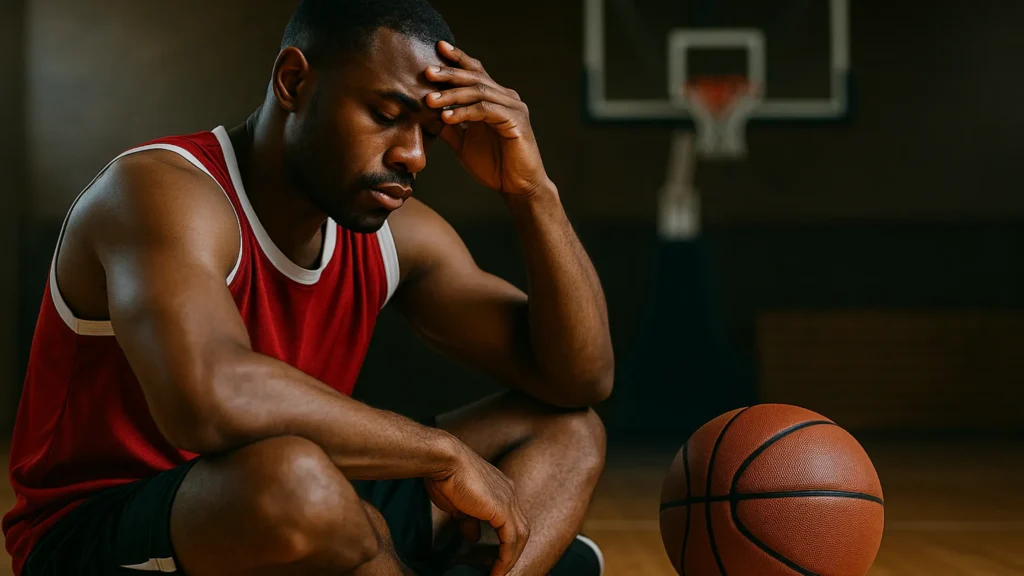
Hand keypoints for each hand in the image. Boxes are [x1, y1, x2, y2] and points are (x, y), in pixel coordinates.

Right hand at [425, 440, 530, 575]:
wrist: (445, 460)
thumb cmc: (445, 475)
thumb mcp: (458, 504)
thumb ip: (469, 520)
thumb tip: (473, 536)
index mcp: (500, 488)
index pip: (510, 519)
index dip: (505, 539)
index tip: (495, 556)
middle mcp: (509, 493)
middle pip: (520, 529)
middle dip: (512, 551)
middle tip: (500, 569)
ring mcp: (509, 500)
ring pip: (520, 536)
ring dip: (510, 558)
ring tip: (499, 574)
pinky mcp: (503, 509)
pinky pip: (511, 540)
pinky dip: (506, 557)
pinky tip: (498, 570)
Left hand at [426, 41, 550, 196]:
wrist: (517, 187)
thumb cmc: (494, 166)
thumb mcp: (463, 143)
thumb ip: (449, 126)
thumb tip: (427, 114)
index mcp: (495, 99)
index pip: (475, 73)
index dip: (457, 59)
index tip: (437, 48)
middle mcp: (506, 98)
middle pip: (475, 77)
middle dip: (450, 73)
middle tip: (427, 72)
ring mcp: (513, 107)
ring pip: (479, 92)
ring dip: (452, 95)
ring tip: (430, 100)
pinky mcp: (515, 121)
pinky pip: (486, 110)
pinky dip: (465, 112)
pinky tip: (447, 117)